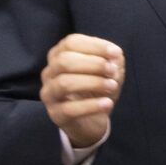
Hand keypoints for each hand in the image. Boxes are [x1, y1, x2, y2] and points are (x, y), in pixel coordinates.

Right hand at [41, 35, 125, 151]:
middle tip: (113, 71)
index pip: (71, 43)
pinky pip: (70, 109)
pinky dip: (92, 105)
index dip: (95, 46)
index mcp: (59, 55)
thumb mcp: (108, 72)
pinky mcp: (55, 114)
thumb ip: (112, 61)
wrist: (91, 121)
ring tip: (113, 86)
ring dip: (93, 82)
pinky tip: (108, 104)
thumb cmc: (97, 90)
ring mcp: (49, 94)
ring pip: (64, 83)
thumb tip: (115, 56)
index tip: (116, 53)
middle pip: (65, 61)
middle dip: (93, 64)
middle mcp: (49, 72)